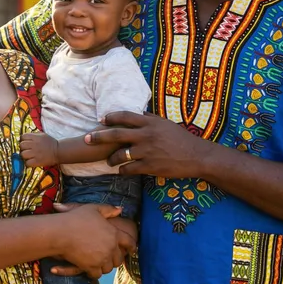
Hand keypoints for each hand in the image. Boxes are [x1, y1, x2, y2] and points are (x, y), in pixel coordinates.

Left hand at [20, 132, 58, 166]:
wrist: (59, 151)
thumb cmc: (51, 143)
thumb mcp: (43, 135)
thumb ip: (34, 135)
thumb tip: (25, 137)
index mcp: (36, 137)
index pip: (23, 136)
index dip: (23, 139)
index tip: (26, 142)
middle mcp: (34, 145)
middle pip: (21, 145)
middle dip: (23, 147)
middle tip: (27, 149)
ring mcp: (35, 153)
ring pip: (22, 154)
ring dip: (24, 155)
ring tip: (29, 156)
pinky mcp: (37, 161)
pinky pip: (27, 163)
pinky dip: (28, 163)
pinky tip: (31, 161)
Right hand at [53, 202, 135, 278]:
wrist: (61, 233)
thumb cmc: (76, 218)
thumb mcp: (94, 209)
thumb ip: (109, 209)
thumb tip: (121, 209)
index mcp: (114, 233)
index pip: (129, 242)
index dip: (132, 246)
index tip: (131, 250)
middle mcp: (111, 247)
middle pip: (119, 258)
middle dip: (115, 259)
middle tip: (109, 257)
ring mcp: (102, 258)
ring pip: (108, 268)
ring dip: (104, 266)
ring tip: (99, 262)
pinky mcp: (91, 267)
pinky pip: (97, 274)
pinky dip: (94, 272)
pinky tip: (90, 268)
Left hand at [85, 111, 212, 177]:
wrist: (196, 156)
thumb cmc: (181, 139)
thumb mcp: (165, 124)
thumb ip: (150, 118)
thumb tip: (138, 112)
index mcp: (150, 123)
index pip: (125, 116)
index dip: (111, 117)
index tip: (101, 120)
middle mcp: (146, 136)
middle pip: (116, 135)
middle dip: (98, 137)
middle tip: (86, 139)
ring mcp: (147, 152)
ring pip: (120, 155)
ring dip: (111, 159)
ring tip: (108, 161)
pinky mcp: (150, 166)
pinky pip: (129, 169)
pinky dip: (123, 170)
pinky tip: (121, 171)